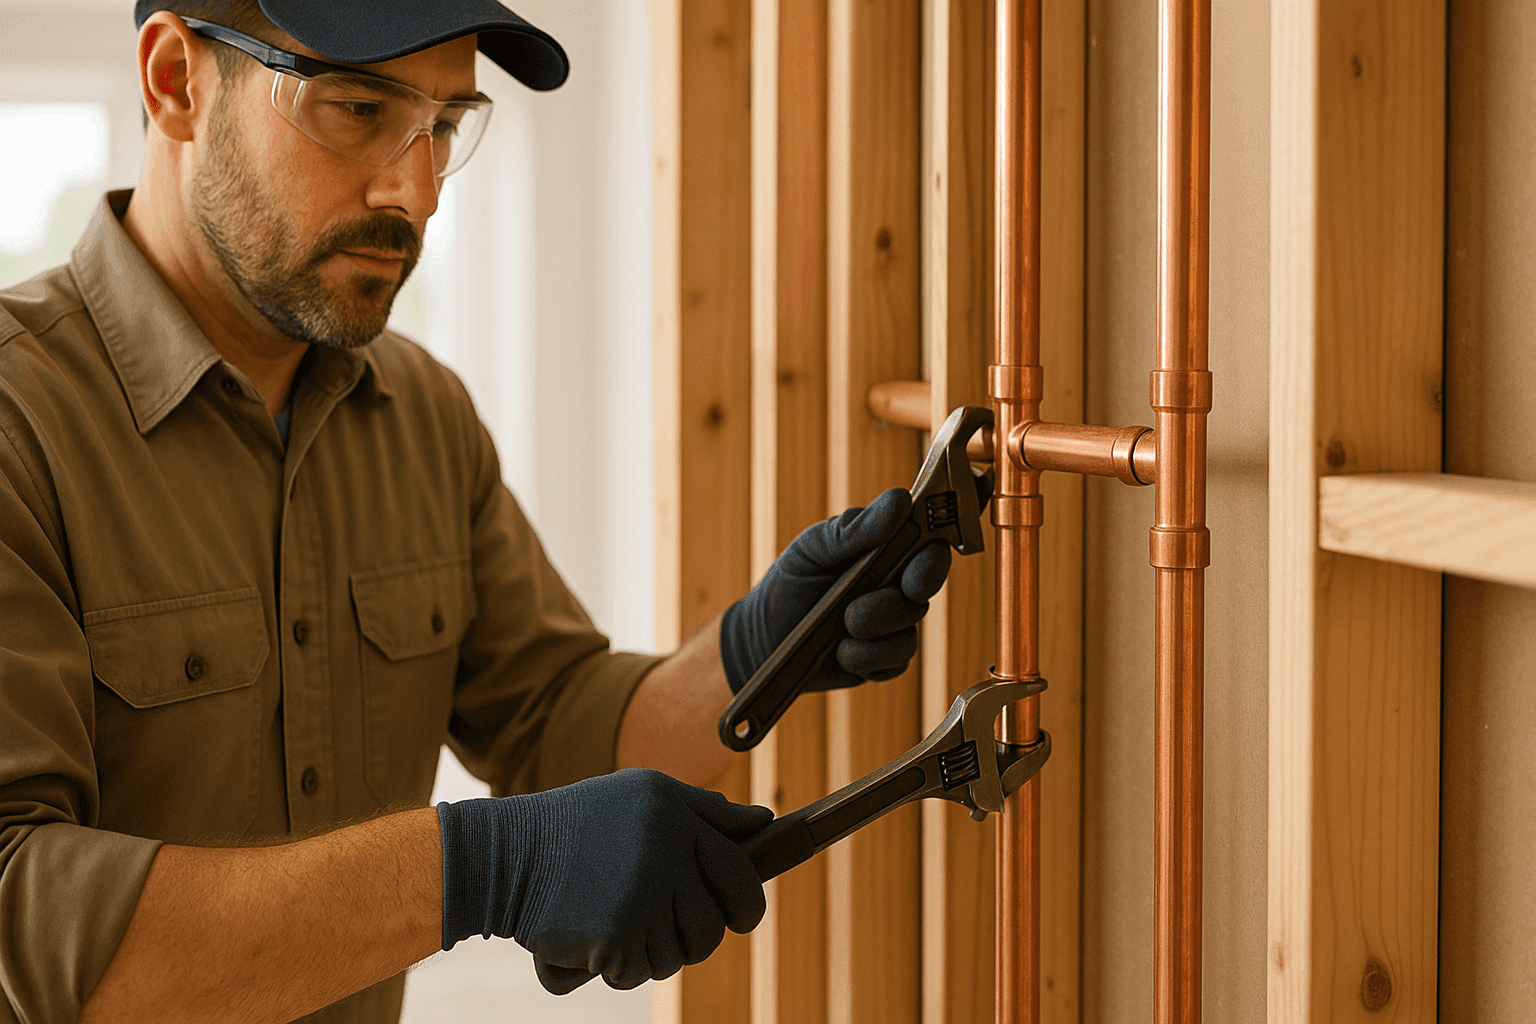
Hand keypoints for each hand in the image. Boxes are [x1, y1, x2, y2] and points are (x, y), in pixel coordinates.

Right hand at [436, 769, 772, 992]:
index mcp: (676, 816)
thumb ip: (704, 809)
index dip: (746, 905)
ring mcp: (642, 894)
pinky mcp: (616, 935)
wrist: (503, 854)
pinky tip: (590, 936)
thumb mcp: (642, 796)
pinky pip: (637, 973)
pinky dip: (615, 967)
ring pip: (675, 957)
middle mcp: (666, 852)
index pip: (740, 874)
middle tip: (655, 925)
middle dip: (690, 938)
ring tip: (612, 921)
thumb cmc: (577, 823)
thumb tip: (763, 821)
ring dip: (648, 952)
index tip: (738, 917)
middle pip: (711, 929)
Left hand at [719, 478, 988, 695]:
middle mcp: (895, 584)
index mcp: (884, 549)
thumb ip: (854, 528)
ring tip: (840, 625)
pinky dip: (866, 658)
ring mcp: (892, 623)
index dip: (932, 556)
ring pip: (909, 628)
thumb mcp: (813, 548)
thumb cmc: (790, 582)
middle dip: (901, 597)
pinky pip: (895, 662)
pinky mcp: (883, 659)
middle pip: (925, 587)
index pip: (927, 544)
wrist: (763, 638)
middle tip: (873, 603)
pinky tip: (840, 652)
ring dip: (872, 627)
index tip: (918, 567)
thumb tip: (900, 500)